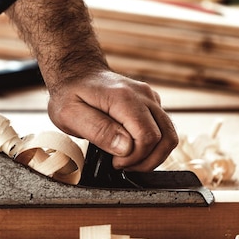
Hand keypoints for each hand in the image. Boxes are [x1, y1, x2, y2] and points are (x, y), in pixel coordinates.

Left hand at [46, 69, 176, 170]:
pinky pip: (163, 130)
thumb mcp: (70, 115)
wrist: (76, 73)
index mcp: (124, 98)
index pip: (148, 137)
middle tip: (121, 164)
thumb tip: (126, 148)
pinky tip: (131, 149)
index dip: (134, 157)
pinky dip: (152, 146)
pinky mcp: (151, 104)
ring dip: (152, 156)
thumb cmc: (69, 94)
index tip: (114, 162)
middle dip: (145, 160)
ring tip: (128, 160)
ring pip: (169, 136)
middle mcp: (143, 96)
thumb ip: (98, 130)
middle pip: (165, 138)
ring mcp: (150, 98)